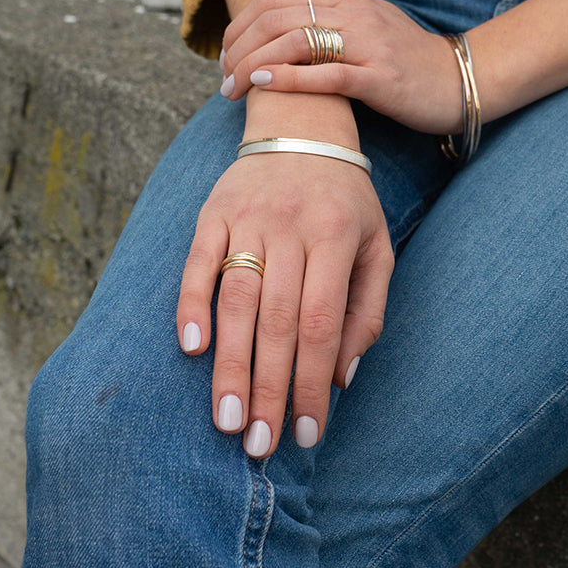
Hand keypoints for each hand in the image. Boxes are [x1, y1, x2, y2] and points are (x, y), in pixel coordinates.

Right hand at [176, 150, 393, 456]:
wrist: (303, 123)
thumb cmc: (345, 202)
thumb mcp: (376, 247)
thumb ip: (366, 311)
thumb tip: (341, 378)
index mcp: (337, 238)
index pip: (322, 324)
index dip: (312, 383)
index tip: (307, 433)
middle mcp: (291, 228)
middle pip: (277, 321)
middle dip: (267, 389)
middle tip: (258, 444)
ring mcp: (248, 218)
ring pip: (236, 301)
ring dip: (229, 365)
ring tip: (226, 420)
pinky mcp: (213, 211)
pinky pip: (198, 263)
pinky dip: (191, 305)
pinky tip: (192, 349)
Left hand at [219, 0, 465, 135]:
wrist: (459, 79)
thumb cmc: (407, 51)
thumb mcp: (367, 12)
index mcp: (348, 0)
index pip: (277, 0)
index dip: (241, 25)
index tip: (226, 55)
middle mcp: (356, 15)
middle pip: (278, 20)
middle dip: (240, 48)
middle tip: (222, 78)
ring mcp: (369, 46)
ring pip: (296, 44)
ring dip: (255, 66)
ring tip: (233, 89)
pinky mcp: (380, 79)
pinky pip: (328, 75)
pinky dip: (290, 78)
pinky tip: (264, 84)